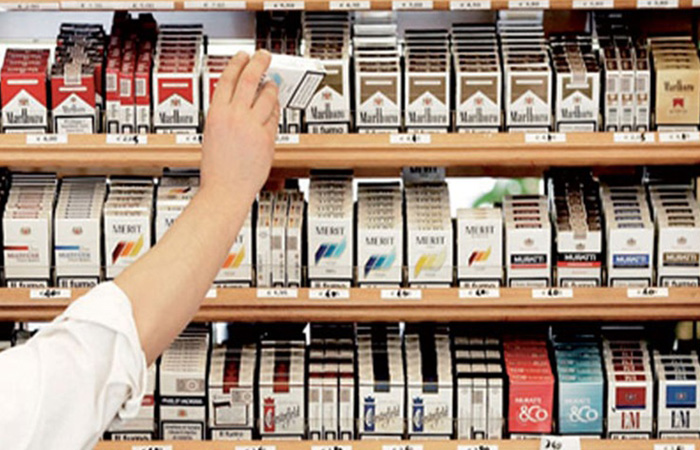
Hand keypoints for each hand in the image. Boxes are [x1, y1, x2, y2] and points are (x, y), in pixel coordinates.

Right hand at [200, 50, 278, 205]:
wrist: (225, 190)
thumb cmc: (217, 170)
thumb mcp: (212, 134)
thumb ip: (224, 116)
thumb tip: (236, 102)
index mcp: (216, 114)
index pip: (227, 78)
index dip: (237, 63)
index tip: (243, 56)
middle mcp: (234, 117)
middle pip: (250, 79)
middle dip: (259, 63)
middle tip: (264, 56)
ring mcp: (252, 127)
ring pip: (267, 96)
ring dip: (271, 88)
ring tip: (272, 85)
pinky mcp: (267, 138)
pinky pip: (275, 118)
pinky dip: (275, 110)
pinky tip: (275, 109)